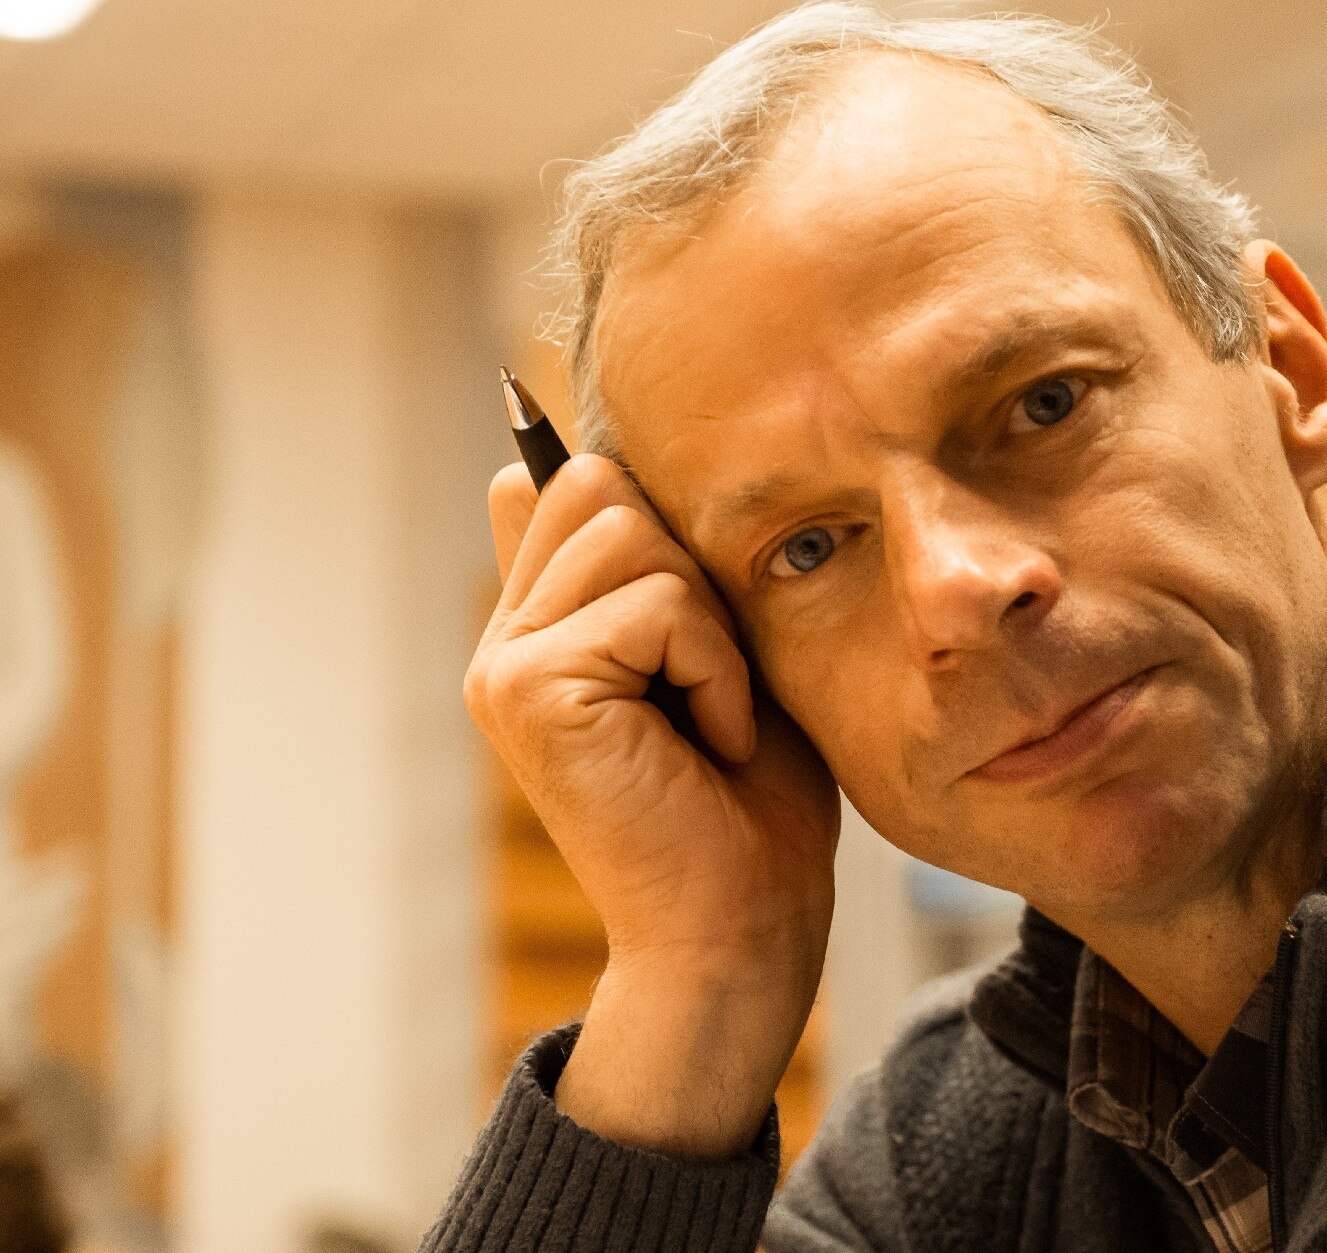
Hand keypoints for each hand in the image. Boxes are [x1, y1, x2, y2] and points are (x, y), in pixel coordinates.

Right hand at [465, 455, 839, 1154]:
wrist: (740, 930)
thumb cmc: (748, 806)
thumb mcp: (708, 659)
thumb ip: (640, 575)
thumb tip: (527, 468)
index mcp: (539, 629)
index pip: (568, 482)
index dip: (652, 520)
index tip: (694, 620)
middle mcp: (506, 642)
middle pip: (598, 485)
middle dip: (688, 568)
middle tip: (709, 681)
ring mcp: (505, 664)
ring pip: (629, 533)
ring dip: (707, 624)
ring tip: (709, 716)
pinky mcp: (528, 689)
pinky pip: (658, 605)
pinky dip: (715, 669)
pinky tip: (711, 743)